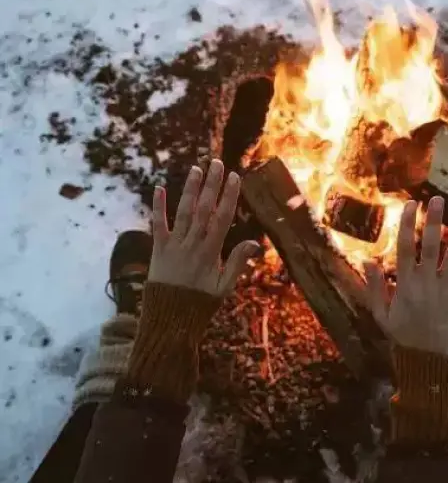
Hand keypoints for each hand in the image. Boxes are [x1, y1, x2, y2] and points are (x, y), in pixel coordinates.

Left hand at [149, 160, 258, 298]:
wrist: (169, 319)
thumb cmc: (200, 305)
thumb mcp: (224, 288)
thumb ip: (237, 263)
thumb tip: (254, 243)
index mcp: (210, 253)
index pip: (222, 218)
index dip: (229, 196)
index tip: (235, 177)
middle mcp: (192, 245)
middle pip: (203, 209)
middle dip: (211, 185)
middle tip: (216, 163)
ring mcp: (174, 245)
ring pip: (183, 212)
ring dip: (189, 189)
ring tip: (196, 169)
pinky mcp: (158, 249)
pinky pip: (157, 225)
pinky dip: (158, 206)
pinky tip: (159, 188)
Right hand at [363, 196, 447, 357]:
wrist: (428, 358)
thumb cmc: (402, 334)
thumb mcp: (381, 313)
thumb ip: (374, 287)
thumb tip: (367, 260)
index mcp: (405, 283)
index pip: (405, 247)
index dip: (407, 225)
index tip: (410, 205)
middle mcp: (427, 281)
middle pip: (431, 245)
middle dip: (434, 221)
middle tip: (438, 200)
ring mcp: (446, 287)